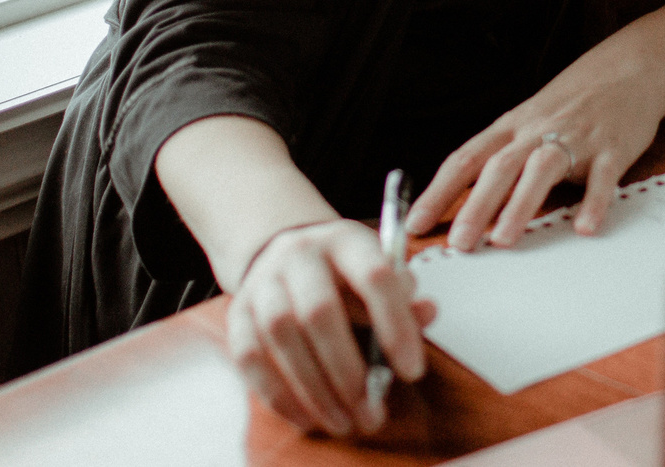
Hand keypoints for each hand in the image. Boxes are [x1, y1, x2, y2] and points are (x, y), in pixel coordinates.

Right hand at [226, 219, 434, 437]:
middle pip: (319, 311)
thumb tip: (426, 313)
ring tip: (342, 421)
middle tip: (371, 413)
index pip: (375, 277)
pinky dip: (278, 394)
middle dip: (347, 371)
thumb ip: (404, 298)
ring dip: (314, 389)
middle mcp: (300, 255)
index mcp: (346, 242)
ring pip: (281, 336)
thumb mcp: (379, 271)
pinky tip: (306, 417)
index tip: (412, 371)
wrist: (285, 252)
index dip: (396, 326)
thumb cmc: (342, 273)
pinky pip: (250, 357)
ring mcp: (263, 282)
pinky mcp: (238, 312)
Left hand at [406, 48, 664, 250]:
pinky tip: (584, 227)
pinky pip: (602, 177)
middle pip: (500, 166)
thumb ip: (504, 160)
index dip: (438, 191)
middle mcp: (538, 130)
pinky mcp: (613, 147)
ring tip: (505, 240)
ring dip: (521, 205)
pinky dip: (593, 202)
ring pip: (542, 168)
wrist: (628, 67)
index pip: (466, 159)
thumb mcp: (529, 122)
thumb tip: (467, 208)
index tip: (415, 223)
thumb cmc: (572, 103)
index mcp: (512, 127)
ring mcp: (576, 137)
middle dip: (476, 206)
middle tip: (460, 243)